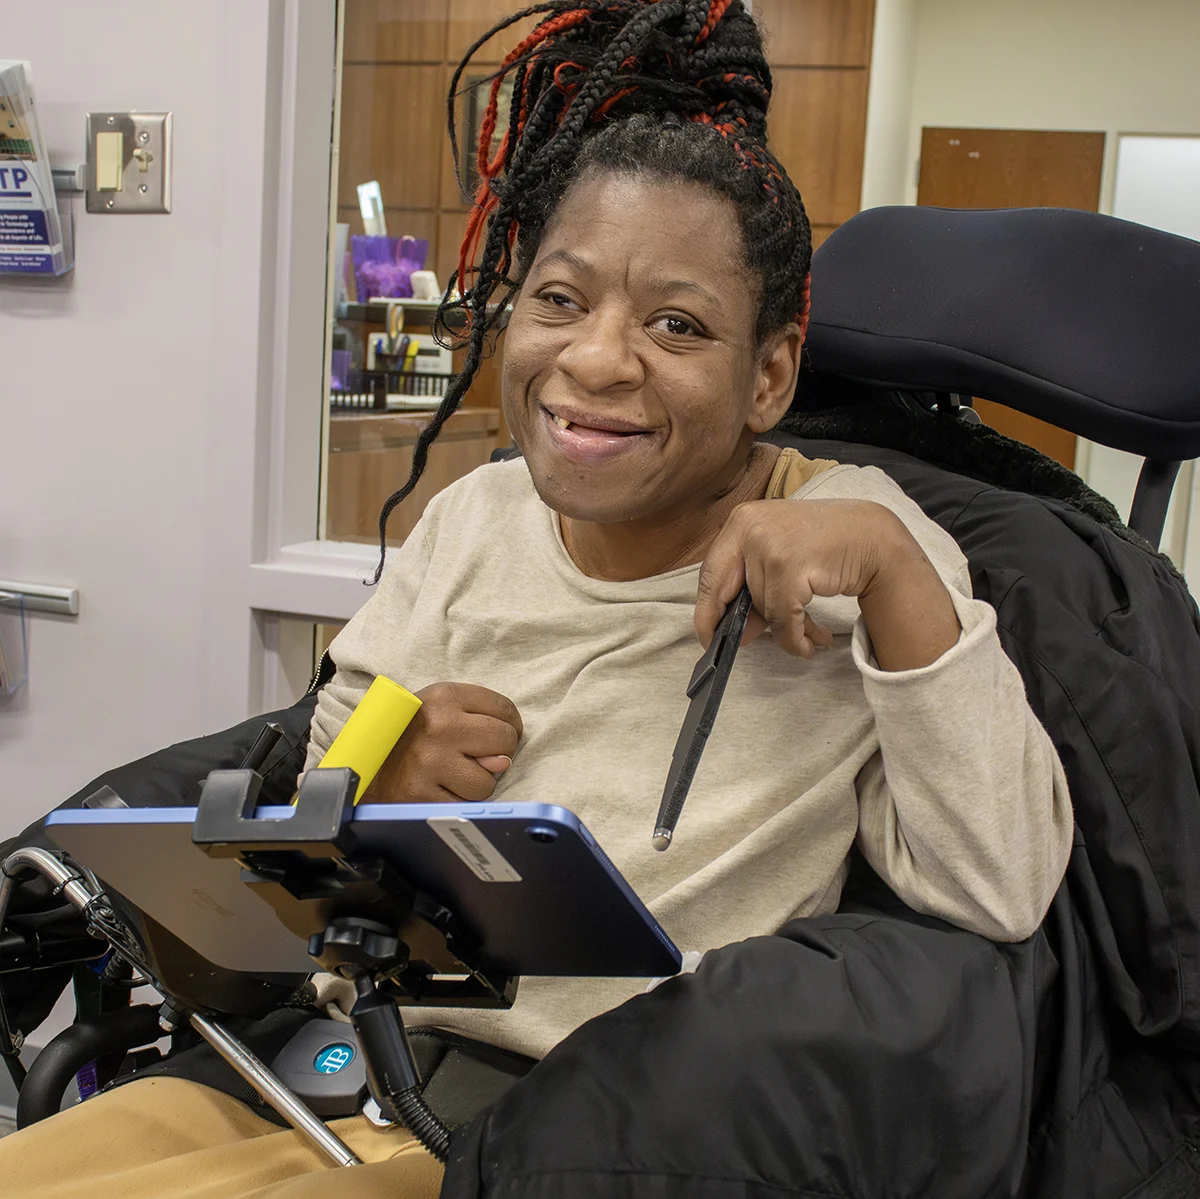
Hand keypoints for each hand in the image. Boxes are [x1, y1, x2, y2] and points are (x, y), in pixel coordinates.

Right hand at [364, 682, 522, 802]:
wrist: (360, 764)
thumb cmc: (409, 735)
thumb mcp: (438, 711)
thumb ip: (478, 723)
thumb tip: (503, 762)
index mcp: (443, 696)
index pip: (505, 708)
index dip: (510, 724)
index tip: (500, 733)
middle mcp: (438, 725)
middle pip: (504, 741)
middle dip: (500, 751)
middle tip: (478, 755)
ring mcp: (430, 762)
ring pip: (489, 780)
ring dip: (478, 782)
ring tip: (454, 774)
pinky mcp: (423, 795)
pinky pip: (467, 805)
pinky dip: (460, 801)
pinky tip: (442, 790)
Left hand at [695, 499, 960, 669]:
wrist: (872, 536)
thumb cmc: (823, 544)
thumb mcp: (779, 551)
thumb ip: (754, 582)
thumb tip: (735, 632)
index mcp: (741, 520)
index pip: (711, 572)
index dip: (707, 610)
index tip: (707, 634)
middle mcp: (750, 528)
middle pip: (729, 594)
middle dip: (738, 624)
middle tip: (745, 642)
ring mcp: (769, 546)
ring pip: (762, 609)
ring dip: (784, 630)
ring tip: (808, 633)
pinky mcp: (790, 568)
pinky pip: (783, 618)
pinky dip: (795, 638)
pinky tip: (811, 642)